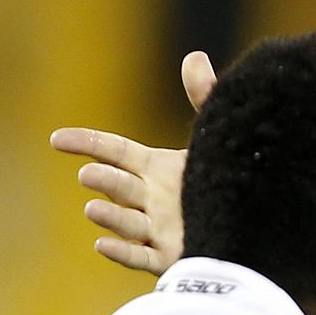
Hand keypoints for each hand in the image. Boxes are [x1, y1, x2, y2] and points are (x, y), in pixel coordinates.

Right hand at [48, 51, 217, 275]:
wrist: (260, 224)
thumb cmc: (235, 178)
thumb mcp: (217, 137)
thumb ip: (205, 98)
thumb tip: (194, 56)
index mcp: (157, 169)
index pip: (114, 151)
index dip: (86, 143)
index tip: (55, 140)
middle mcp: (153, 199)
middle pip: (120, 186)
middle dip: (104, 180)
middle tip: (90, 174)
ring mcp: (160, 230)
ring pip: (127, 222)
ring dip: (109, 216)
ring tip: (92, 207)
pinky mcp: (173, 258)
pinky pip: (141, 258)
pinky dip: (122, 252)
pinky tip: (102, 244)